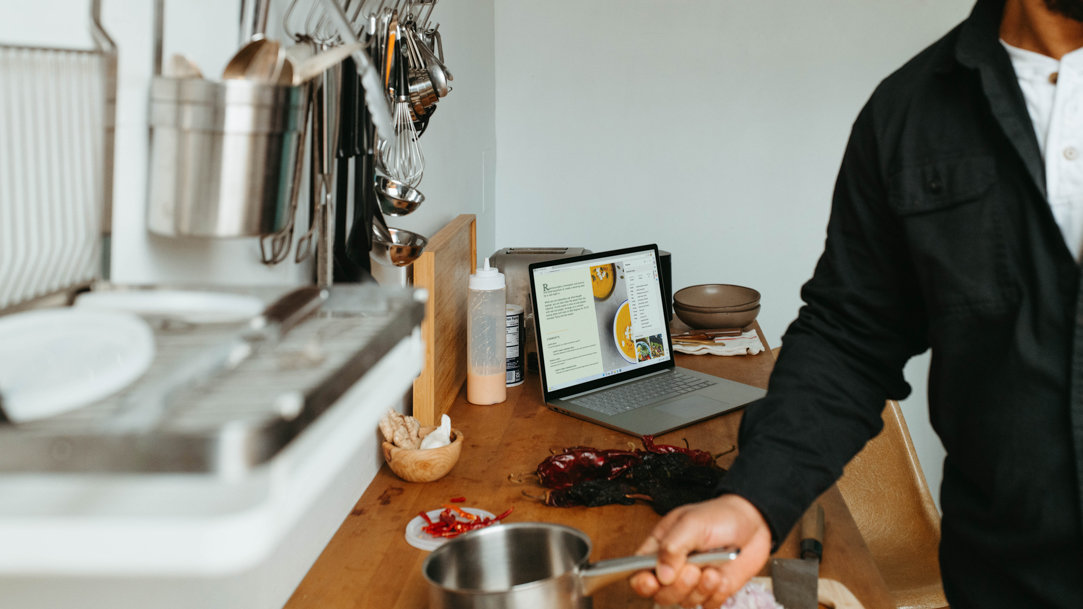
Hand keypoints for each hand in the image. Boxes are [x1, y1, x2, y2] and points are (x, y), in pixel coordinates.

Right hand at [629, 494, 771, 607]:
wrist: (754, 523)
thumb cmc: (720, 515)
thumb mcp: (692, 523)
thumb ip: (673, 546)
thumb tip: (661, 574)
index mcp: (660, 547)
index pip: (638, 571)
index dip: (641, 581)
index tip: (652, 581)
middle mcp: (674, 567)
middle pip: (661, 593)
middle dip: (678, 587)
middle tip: (693, 570)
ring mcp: (694, 581)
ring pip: (685, 602)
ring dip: (700, 589)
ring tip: (712, 570)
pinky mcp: (712, 591)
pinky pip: (708, 605)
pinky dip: (716, 594)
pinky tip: (721, 576)